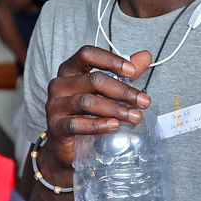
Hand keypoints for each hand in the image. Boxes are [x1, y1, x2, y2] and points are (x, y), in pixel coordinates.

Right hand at [38, 47, 153, 186]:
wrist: (67, 146)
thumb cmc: (85, 113)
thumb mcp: (104, 91)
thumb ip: (122, 74)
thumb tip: (145, 56)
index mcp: (70, 70)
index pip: (87, 54)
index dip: (110, 60)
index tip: (132, 71)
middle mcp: (59, 84)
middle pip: (93, 80)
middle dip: (122, 91)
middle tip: (144, 101)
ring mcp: (55, 106)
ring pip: (87, 102)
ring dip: (115, 109)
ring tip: (135, 117)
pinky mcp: (56, 127)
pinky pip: (78, 124)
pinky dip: (99, 125)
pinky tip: (115, 126)